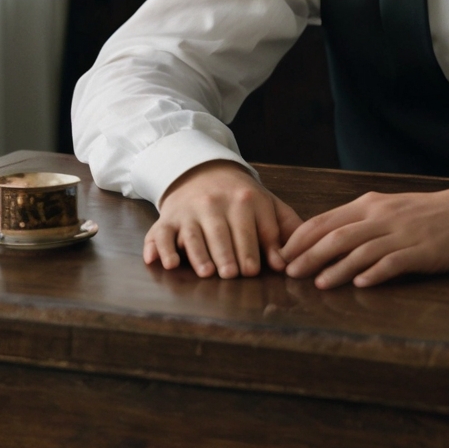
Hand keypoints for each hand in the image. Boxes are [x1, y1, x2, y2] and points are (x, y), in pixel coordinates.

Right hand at [144, 161, 303, 278]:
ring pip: (194, 234)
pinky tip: (168, 263)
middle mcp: (216, 203)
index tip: (254, 270)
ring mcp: (191, 210)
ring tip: (207, 272)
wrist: (204, 172)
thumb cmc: (242, 198)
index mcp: (247, 199)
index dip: (254, 249)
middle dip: (227, 253)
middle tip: (231, 275)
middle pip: (222, 231)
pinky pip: (161, 233)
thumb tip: (287, 263)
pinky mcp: (168, 218)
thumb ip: (284, 229)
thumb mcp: (267, 204)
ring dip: (199, 254)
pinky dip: (161, 249)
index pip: (252, 227)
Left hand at [280, 183, 448, 289]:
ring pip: (361, 250)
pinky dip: (375, 273)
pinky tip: (362, 284)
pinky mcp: (420, 251)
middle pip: (338, 235)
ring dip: (337, 268)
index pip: (326, 220)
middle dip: (310, 255)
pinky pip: (393, 262)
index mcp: (370, 205)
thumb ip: (357, 222)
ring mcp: (401, 234)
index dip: (301, 238)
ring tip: (319, 284)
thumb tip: (321, 241)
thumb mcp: (387, 209)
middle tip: (290, 273)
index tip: (282, 254)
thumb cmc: (423, 215)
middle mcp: (382, 217)